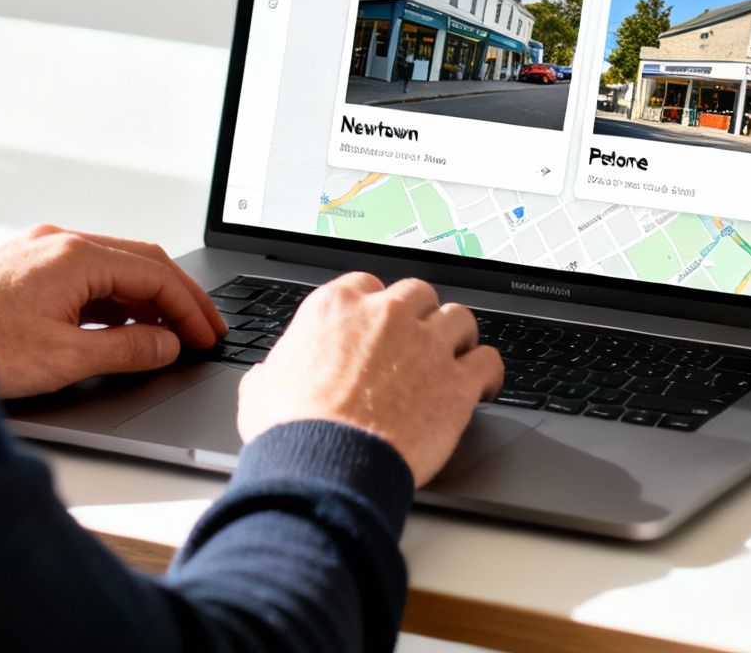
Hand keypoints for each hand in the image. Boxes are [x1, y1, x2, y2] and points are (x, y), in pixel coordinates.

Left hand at [0, 225, 226, 398]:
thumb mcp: (65, 358)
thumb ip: (127, 349)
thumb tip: (165, 344)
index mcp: (74, 256)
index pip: (154, 274)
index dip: (189, 308)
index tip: (207, 337)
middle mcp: (58, 243)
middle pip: (140, 261)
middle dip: (177, 297)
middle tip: (204, 330)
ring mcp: (39, 252)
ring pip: (112, 267)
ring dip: (145, 298)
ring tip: (168, 335)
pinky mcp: (23, 268)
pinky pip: (85, 275)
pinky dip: (113, 299)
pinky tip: (120, 326)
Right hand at [238, 274, 504, 485]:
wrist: (324, 466)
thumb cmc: (291, 431)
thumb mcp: (261, 388)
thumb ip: (275, 369)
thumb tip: (270, 375)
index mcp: (337, 307)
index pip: (368, 285)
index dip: (377, 308)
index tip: (380, 327)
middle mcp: (386, 315)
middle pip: (419, 294)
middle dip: (420, 316)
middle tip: (418, 343)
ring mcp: (426, 345)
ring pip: (459, 318)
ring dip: (457, 337)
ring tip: (455, 358)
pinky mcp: (457, 383)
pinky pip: (489, 361)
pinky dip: (489, 372)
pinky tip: (484, 386)